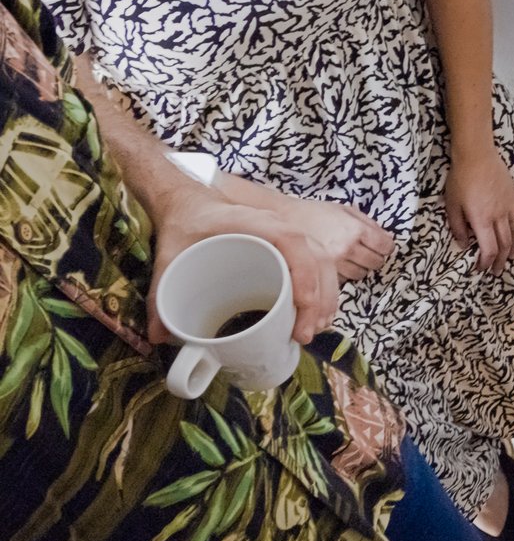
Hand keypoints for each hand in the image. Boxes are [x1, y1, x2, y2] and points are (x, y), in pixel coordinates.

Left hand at [148, 187, 339, 345]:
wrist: (188, 202)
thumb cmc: (185, 225)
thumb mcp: (168, 257)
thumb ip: (160, 295)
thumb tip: (160, 338)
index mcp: (251, 222)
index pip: (291, 240)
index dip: (303, 272)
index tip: (302, 305)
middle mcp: (277, 226)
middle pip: (316, 256)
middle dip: (319, 298)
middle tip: (303, 334)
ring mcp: (287, 234)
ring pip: (323, 262)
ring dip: (326, 297)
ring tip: (314, 330)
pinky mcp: (289, 246)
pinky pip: (318, 264)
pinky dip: (323, 290)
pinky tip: (317, 315)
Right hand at [279, 195, 395, 281]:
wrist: (285, 221)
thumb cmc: (316, 213)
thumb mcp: (345, 210)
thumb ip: (368, 223)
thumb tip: (387, 239)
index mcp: (355, 229)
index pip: (386, 246)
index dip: (385, 246)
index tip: (381, 245)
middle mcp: (347, 247)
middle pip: (376, 262)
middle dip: (373, 257)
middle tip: (364, 251)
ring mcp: (335, 263)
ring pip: (361, 274)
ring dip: (359, 267)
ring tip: (348, 258)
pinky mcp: (323, 273)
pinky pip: (344, 279)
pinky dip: (344, 274)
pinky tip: (336, 264)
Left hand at [445, 146, 513, 274]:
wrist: (476, 154)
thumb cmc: (460, 179)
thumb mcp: (452, 205)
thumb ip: (458, 227)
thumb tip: (463, 244)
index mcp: (483, 220)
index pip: (489, 249)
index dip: (486, 262)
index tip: (481, 268)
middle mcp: (499, 215)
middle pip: (505, 244)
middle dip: (501, 260)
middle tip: (497, 270)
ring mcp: (509, 204)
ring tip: (511, 257)